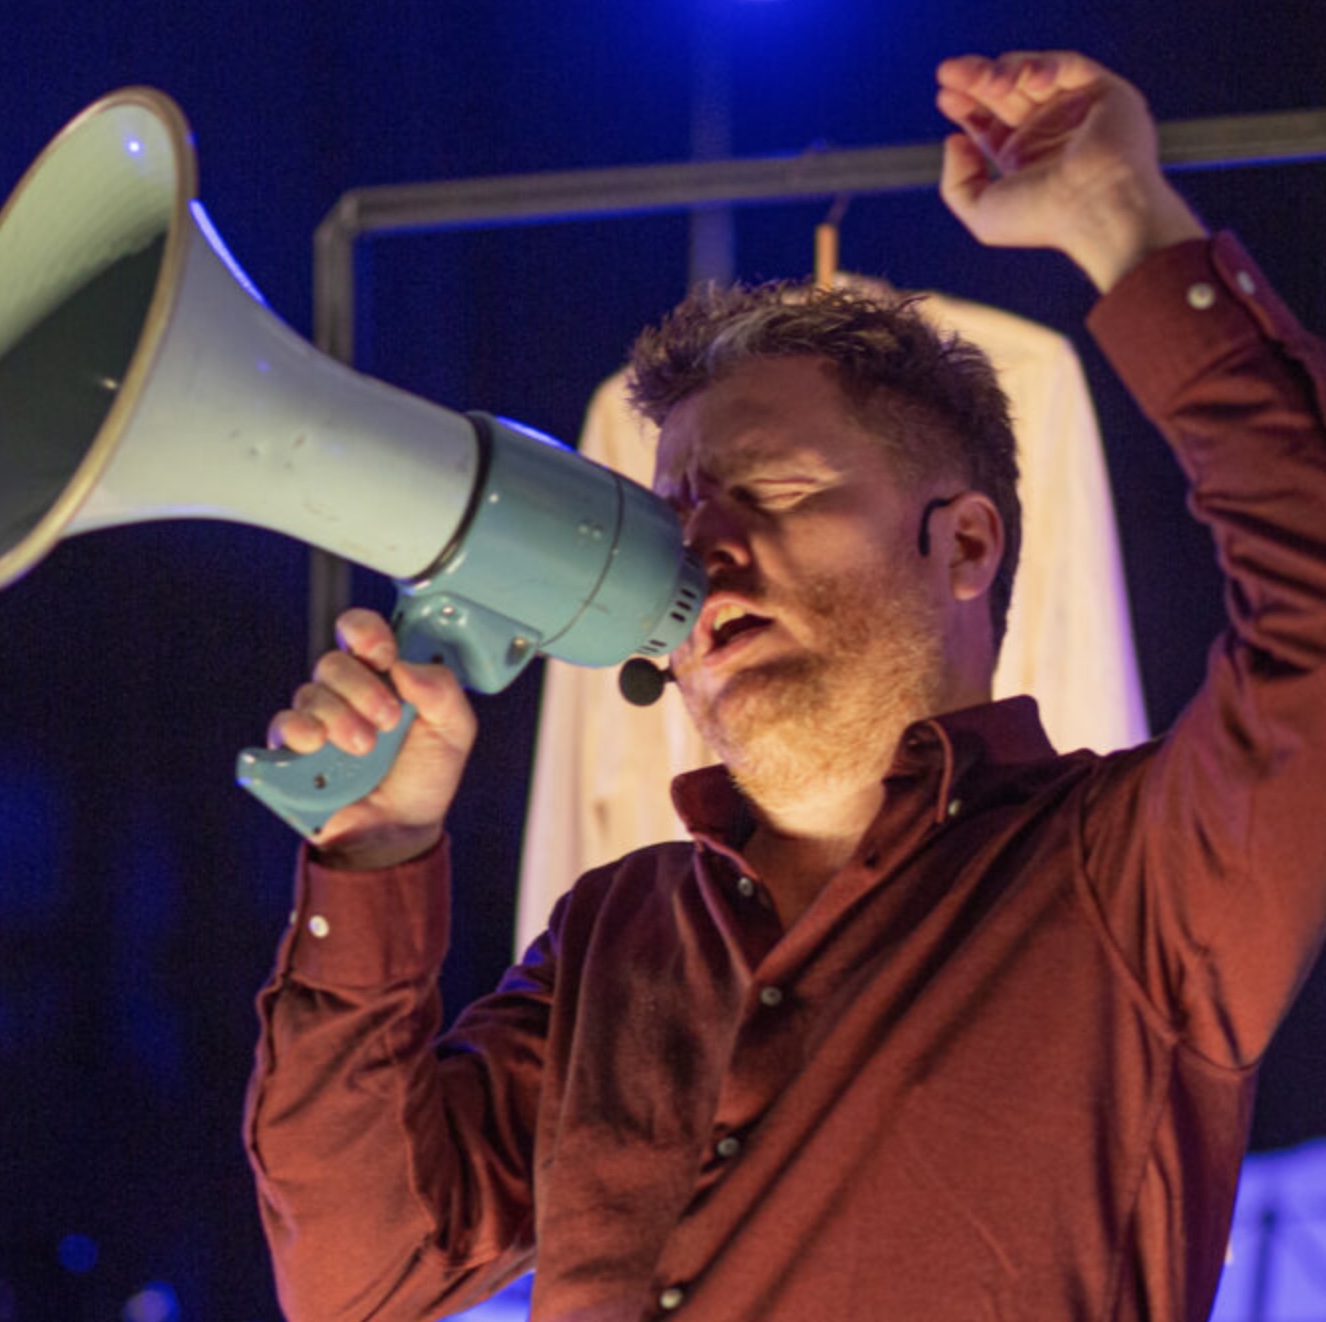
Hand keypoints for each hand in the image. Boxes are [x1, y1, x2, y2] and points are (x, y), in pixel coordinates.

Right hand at [267, 608, 477, 868]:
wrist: (401, 829)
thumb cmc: (424, 775)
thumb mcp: (454, 730)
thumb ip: (443, 690)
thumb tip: (406, 666)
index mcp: (384, 676)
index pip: (361, 632)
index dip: (365, 632)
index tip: (381, 653)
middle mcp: (347, 692)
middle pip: (335, 663)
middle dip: (363, 690)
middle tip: (387, 721)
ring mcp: (320, 720)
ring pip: (312, 693)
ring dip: (341, 718)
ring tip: (364, 748)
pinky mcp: (295, 750)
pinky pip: (285, 726)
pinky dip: (301, 731)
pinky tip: (319, 746)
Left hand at [936, 51, 1206, 290]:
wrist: (1096, 209)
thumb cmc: (1043, 219)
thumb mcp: (980, 212)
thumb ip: (956, 183)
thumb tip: (956, 139)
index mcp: (1023, 159)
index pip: (988, 121)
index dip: (966, 106)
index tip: (944, 98)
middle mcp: (1048, 133)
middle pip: (1005, 93)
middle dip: (976, 79)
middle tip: (949, 71)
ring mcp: (1075, 110)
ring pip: (1031, 74)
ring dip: (1003, 71)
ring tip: (987, 82)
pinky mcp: (1103, 92)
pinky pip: (1068, 65)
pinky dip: (1043, 66)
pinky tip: (1028, 81)